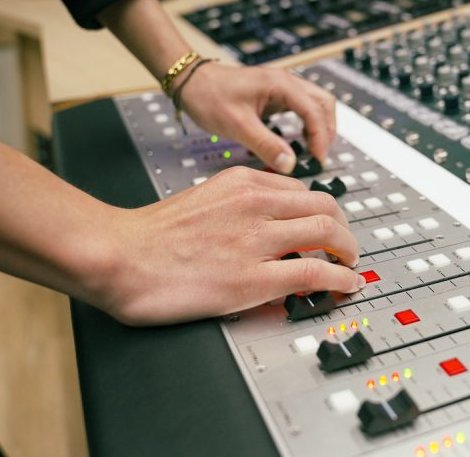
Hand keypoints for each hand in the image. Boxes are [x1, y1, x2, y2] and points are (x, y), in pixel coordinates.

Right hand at [103, 167, 363, 324]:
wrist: (118, 255)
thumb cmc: (149, 235)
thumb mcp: (203, 200)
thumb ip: (238, 207)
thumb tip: (264, 227)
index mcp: (241, 183)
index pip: (302, 190)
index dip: (323, 211)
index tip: (326, 226)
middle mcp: (255, 204)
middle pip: (325, 206)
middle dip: (343, 229)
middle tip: (346, 247)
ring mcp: (256, 240)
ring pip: (328, 234)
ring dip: (348, 252)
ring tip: (351, 267)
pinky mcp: (253, 278)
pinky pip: (315, 272)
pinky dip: (340, 279)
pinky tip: (346, 286)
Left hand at [178, 62, 336, 173]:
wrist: (190, 82)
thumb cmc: (208, 96)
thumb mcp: (238, 125)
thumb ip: (265, 145)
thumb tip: (290, 164)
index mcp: (281, 84)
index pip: (315, 111)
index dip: (321, 137)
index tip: (319, 160)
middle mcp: (285, 82)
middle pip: (323, 104)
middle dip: (327, 130)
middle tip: (320, 156)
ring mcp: (281, 88)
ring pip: (315, 105)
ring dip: (319, 127)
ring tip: (314, 151)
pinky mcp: (274, 96)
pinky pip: (301, 108)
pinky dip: (306, 124)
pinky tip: (299, 141)